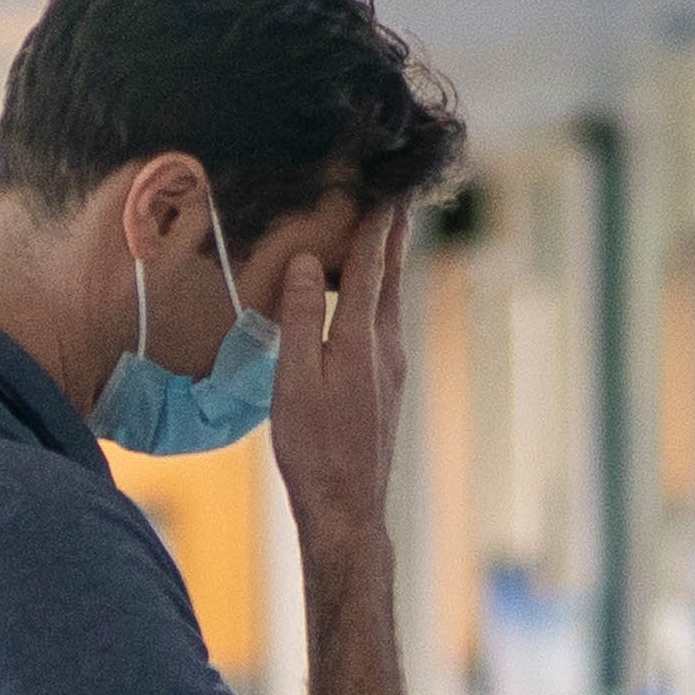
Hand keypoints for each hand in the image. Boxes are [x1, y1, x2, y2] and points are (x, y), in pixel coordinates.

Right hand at [260, 198, 416, 552]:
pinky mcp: (387, 387)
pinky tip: (370, 301)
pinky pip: (386, 325)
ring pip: (391, 301)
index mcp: (362, 339)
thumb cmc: (313, 449)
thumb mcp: (295, 380)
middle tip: (398, 196)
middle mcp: (387, 347)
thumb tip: (309, 262)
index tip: (382, 186)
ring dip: (388, 265)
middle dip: (392, 235)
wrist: (347, 508)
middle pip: (392, 277)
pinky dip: (380, 298)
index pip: (370, 266)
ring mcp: (392, 368)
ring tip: (385, 236)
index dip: (374, 223)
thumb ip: (302, 317)